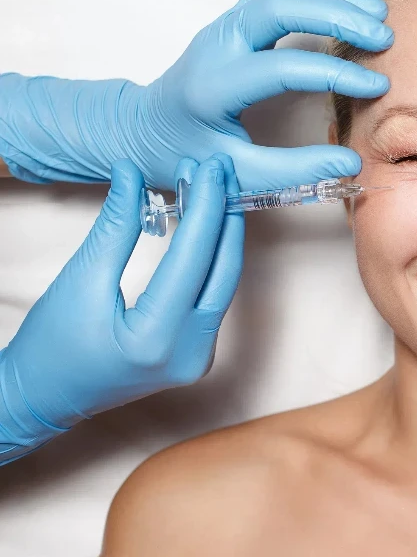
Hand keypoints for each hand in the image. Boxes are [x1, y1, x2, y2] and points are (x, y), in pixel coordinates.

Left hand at [0, 0, 392, 189]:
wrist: (143, 129)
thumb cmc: (187, 154)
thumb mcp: (236, 174)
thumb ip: (292, 170)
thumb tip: (349, 163)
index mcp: (213, 87)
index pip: (281, 68)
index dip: (334, 74)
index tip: (376, 86)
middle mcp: (216, 45)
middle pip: (280, 6)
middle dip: (338, 16)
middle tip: (383, 36)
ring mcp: (225, 26)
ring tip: (377, 16)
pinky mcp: (236, 20)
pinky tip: (350, 8)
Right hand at [0, 155, 242, 463]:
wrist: (44, 398)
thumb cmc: (52, 344)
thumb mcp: (80, 278)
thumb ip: (116, 226)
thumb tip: (133, 173)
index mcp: (156, 339)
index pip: (194, 259)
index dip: (206, 207)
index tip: (211, 167)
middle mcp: (189, 353)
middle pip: (222, 271)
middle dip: (224, 215)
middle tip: (221, 170)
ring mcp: (199, 358)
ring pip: (225, 284)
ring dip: (222, 235)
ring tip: (216, 189)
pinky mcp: (198, 354)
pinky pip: (215, 297)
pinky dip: (213, 259)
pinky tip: (209, 226)